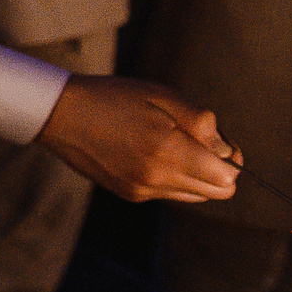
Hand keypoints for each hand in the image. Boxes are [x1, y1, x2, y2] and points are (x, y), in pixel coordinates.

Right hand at [36, 74, 239, 202]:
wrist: (59, 114)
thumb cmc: (112, 98)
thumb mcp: (161, 96)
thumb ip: (201, 123)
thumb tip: (226, 150)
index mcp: (167, 151)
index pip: (227, 178)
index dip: (231, 158)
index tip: (218, 140)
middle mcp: (157, 178)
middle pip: (217, 192)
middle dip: (219, 169)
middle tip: (199, 141)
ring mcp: (142, 189)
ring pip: (195, 195)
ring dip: (196, 175)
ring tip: (172, 145)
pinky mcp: (130, 194)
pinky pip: (169, 193)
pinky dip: (172, 176)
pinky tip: (150, 153)